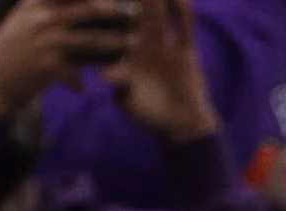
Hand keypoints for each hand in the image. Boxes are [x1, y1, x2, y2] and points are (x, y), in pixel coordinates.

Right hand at [0, 0, 138, 118]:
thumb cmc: (12, 52)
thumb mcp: (25, 20)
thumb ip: (48, 8)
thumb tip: (86, 6)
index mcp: (37, 2)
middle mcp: (42, 16)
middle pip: (88, 8)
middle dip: (116, 9)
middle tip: (138, 10)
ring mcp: (46, 39)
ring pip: (90, 39)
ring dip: (115, 42)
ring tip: (133, 42)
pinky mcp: (48, 65)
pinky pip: (77, 71)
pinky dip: (83, 80)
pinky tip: (86, 88)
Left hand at [102, 0, 215, 143]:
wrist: (180, 123)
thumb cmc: (150, 115)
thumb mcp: (132, 103)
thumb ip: (121, 86)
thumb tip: (105, 74)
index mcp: (124, 55)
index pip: (113, 30)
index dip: (108, 15)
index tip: (101, 0)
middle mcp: (142, 44)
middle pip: (136, 15)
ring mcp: (164, 43)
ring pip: (160, 15)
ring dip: (158, 0)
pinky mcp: (185, 46)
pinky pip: (185, 25)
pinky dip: (184, 11)